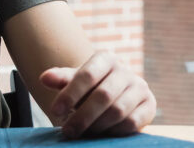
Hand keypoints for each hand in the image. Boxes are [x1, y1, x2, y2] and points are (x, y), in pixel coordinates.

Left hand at [40, 51, 156, 137]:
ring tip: (82, 134)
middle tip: (68, 131)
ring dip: (98, 126)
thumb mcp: (73, 80)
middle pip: (103, 95)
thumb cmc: (88, 86)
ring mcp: (140, 87)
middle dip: (83, 116)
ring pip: (118, 111)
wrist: (112, 93)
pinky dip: (114, 131)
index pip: (87, 75)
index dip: (70, 94)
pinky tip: (101, 135)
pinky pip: (133, 123)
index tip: (55, 111)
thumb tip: (44, 78)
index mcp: (105, 58)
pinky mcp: (149, 105)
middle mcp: (125, 70)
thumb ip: (60, 78)